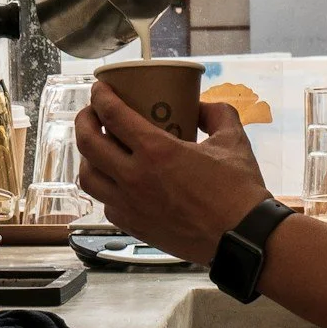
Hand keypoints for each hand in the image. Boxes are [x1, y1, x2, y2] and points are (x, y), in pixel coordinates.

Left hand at [74, 83, 270, 264]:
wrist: (242, 238)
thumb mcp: (233, 140)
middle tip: (92, 113)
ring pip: (87, 177)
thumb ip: (216, 114)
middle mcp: (135, 178)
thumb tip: (201, 107)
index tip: (100, 89)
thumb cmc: (238, 192)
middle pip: (88, 144)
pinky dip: (105, 188)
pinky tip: (117, 181)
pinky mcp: (134, 227)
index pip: (112, 115)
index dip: (100, 96)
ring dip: (87, 158)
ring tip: (98, 149)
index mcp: (157, 150)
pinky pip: (105, 203)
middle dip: (84, 121)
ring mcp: (130, 205)